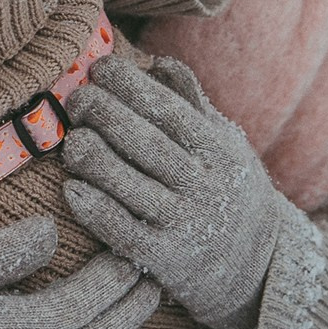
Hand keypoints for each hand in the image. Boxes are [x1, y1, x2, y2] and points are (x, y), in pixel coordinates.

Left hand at [61, 56, 297, 328]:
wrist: (256, 266)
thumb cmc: (229, 188)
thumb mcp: (226, 142)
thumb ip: (192, 102)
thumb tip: (156, 62)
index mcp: (219, 151)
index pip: (169, 110)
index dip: (131, 86)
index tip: (101, 68)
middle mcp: (204, 186)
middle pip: (146, 143)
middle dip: (105, 114)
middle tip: (78, 98)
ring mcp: (183, 224)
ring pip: (130, 186)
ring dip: (94, 158)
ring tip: (71, 140)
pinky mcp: (163, 260)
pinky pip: (122, 232)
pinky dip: (95, 210)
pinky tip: (72, 189)